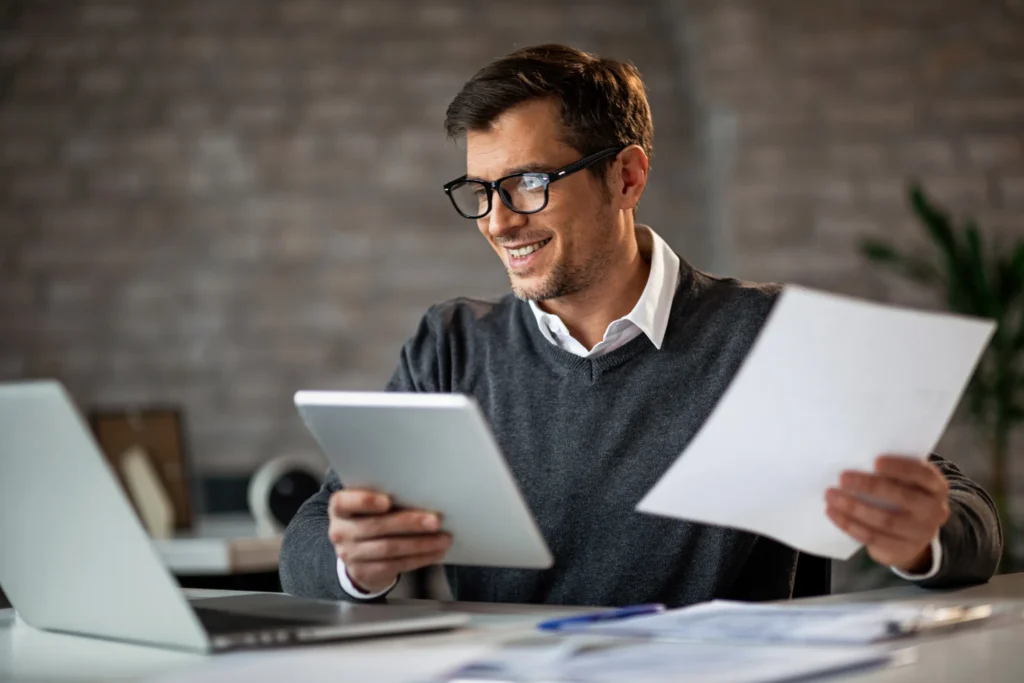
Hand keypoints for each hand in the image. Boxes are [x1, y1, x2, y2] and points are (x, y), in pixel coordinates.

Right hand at [328, 489, 451, 593]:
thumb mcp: (368, 506)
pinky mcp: (365, 572)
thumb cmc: (369, 519)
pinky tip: (435, 552)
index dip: (365, 501)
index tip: (387, 501)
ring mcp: (351, 554)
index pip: (345, 502)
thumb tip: (423, 493)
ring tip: (443, 539)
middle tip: (435, 521)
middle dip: (409, 523)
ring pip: (389, 548)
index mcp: (340, 508)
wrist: (356, 554)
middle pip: (376, 526)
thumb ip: (386, 497)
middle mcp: (341, 531)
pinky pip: (395, 565)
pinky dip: (419, 558)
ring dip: (421, 544)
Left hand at [826, 455, 949, 572]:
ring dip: (853, 507)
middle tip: (842, 478)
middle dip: (869, 486)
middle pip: (902, 498)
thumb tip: (857, 458)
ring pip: (884, 520)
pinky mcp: (901, 549)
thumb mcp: (907, 483)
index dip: (900, 467)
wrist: (912, 536)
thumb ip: (892, 473)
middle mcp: (933, 511)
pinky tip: (833, 513)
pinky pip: (872, 537)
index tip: (875, 461)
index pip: (922, 475)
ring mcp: (920, 534)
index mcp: (936, 487)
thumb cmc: (904, 497)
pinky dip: (849, 525)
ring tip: (831, 495)